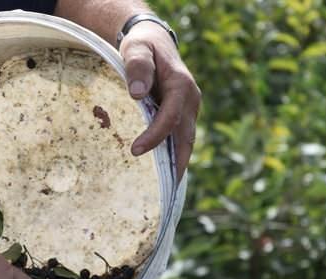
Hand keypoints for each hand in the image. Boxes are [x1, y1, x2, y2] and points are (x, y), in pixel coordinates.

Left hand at [120, 21, 200, 179]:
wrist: (153, 41)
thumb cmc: (142, 45)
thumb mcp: (136, 48)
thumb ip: (137, 67)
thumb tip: (137, 94)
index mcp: (181, 85)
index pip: (171, 117)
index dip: (155, 136)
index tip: (135, 151)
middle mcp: (190, 100)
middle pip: (186, 137)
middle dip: (177, 164)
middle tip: (163, 190)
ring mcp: (189, 109)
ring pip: (186, 141)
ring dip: (177, 164)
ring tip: (164, 191)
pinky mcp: (182, 115)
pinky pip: (180, 139)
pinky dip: (173, 156)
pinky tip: (162, 175)